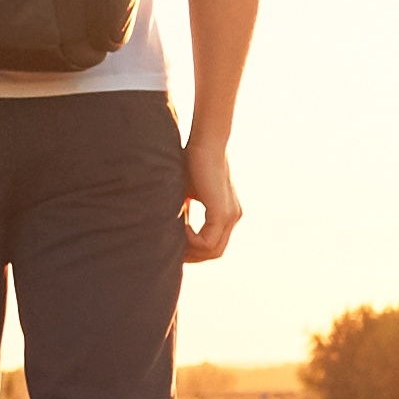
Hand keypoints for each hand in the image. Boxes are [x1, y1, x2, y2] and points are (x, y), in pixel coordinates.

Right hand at [180, 138, 244, 262]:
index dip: (194, 250)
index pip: (213, 244)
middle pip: (215, 252)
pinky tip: (180, 228)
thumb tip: (165, 228)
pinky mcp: (223, 213)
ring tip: (174, 238)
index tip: (175, 245)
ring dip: (191, 249)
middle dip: (193, 255)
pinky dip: (192, 240)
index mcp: (226, 213)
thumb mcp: (185, 193)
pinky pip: (208, 241)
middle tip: (173, 250)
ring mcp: (231, 216)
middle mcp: (232, 217)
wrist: (206, 143)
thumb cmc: (191, 162)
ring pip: (213, 250)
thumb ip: (183, 210)